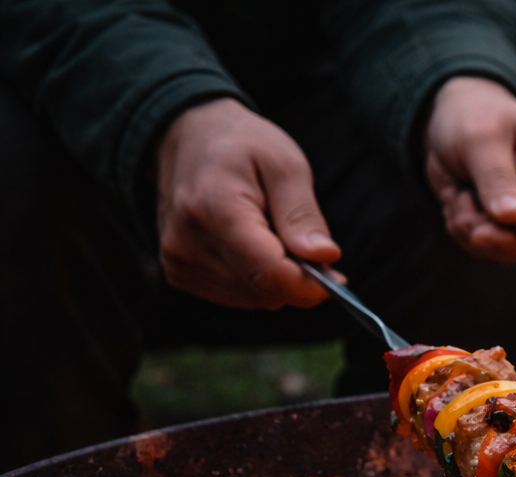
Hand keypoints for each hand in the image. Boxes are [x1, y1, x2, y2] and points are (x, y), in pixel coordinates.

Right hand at [155, 98, 339, 308]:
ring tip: (269, 234)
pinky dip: (253, 279)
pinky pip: (235, 295)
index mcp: (214, 208)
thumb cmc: (241, 144)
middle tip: (303, 242)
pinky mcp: (178, 272)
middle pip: (263, 291)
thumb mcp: (285, 164)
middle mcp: (187, 241)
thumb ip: (303, 214)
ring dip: (274, 277)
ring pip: (253, 299)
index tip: (335, 275)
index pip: (268, 274)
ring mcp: (178, 260)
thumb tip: (324, 257)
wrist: (188, 135)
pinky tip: (249, 245)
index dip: (309, 285)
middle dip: (295, 276)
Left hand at [424, 76, 515, 261]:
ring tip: (458, 196)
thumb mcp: (479, 137)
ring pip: (512, 252)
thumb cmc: (474, 116)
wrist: (458, 119)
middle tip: (459, 201)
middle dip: (489, 232)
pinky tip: (461, 203)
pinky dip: (469, 232)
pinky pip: (497, 251)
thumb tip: (514, 217)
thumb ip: (496, 176)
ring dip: (472, 231)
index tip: (477, 233)